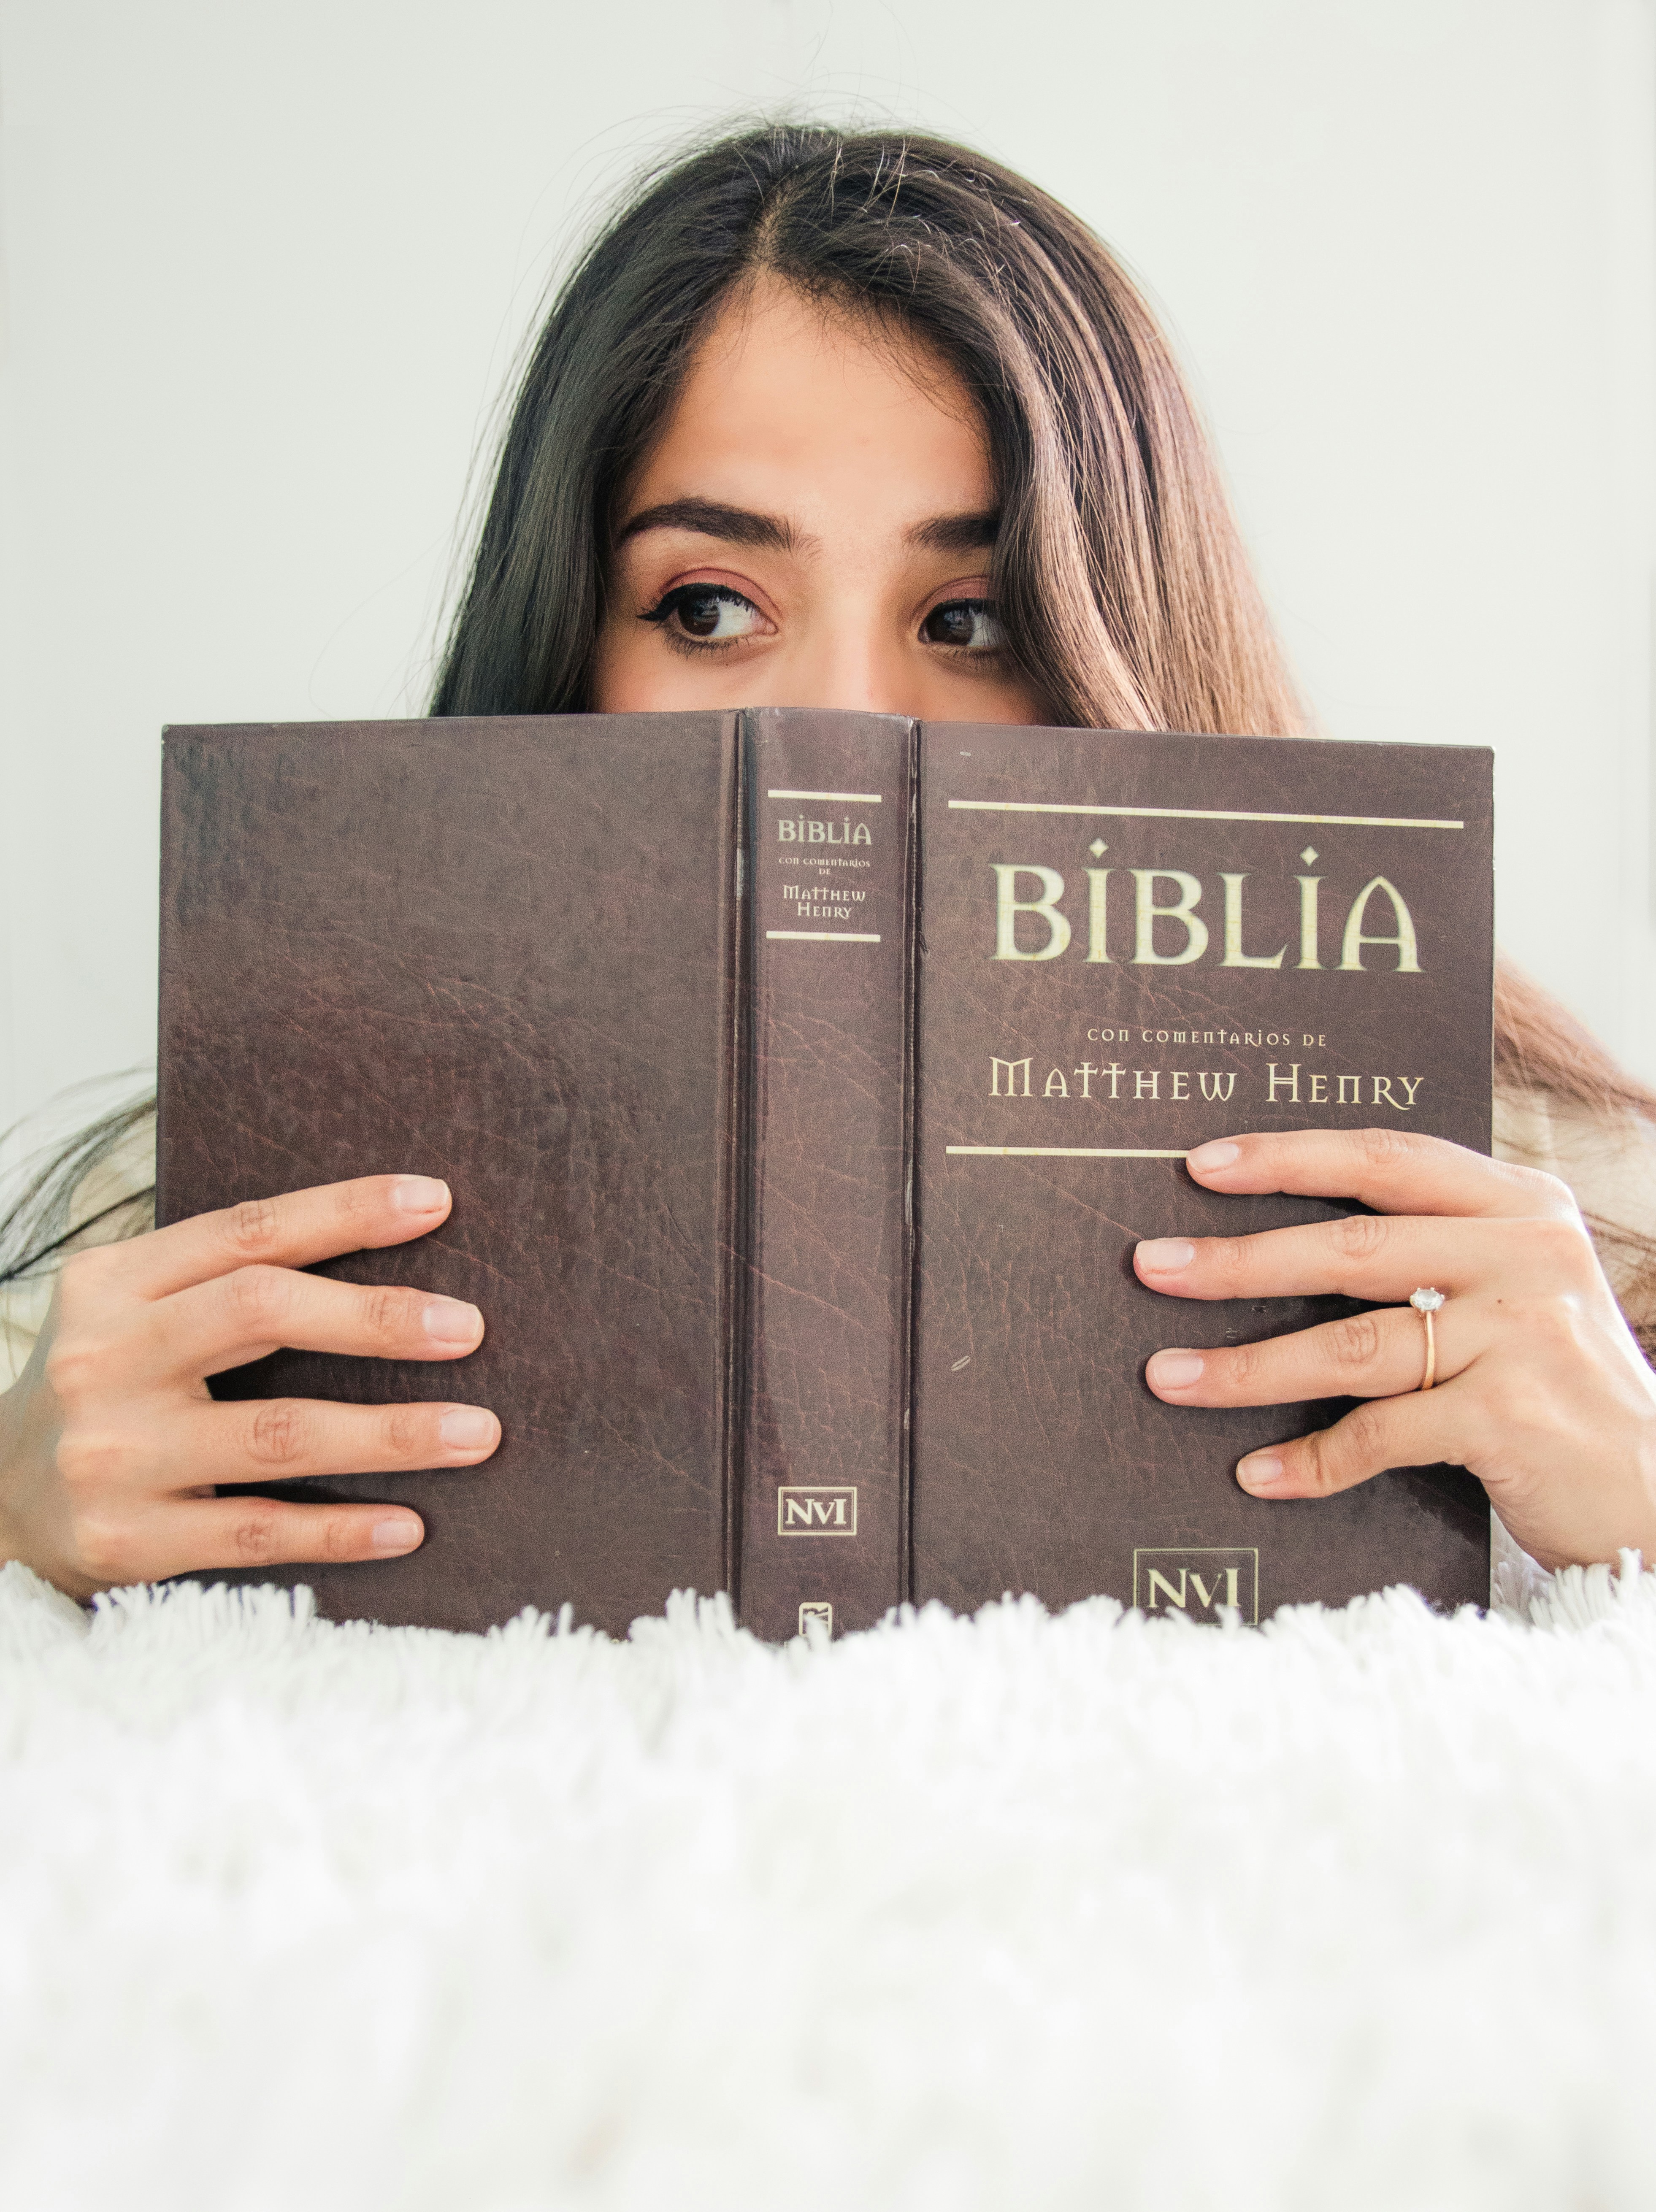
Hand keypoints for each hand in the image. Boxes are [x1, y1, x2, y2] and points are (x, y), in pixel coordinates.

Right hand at [0, 1175, 499, 1598]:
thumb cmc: (106, 1388)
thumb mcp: (134, 1311)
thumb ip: (225, 1279)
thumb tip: (388, 1248)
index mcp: (112, 1282)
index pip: (246, 1231)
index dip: (344, 1212)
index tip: (433, 1203)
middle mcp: (105, 1359)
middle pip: (262, 1312)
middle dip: (378, 1318)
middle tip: (468, 1328)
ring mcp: (113, 1453)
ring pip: (278, 1434)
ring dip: (391, 1434)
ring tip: (476, 1432)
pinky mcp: (128, 1540)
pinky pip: (259, 1532)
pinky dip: (341, 1529)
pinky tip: (409, 1524)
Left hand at [1137, 1128, 1655, 1571]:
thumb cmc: (1556, 1385)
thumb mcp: (1510, 1292)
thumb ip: (1426, 1254)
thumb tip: (1277, 1243)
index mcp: (1520, 1205)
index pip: (1386, 1159)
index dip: (1290, 1157)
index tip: (1201, 1165)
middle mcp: (1527, 1254)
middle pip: (1353, 1248)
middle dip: (1239, 1260)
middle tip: (1152, 1267)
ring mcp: (1524, 1334)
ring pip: (1352, 1344)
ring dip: (1249, 1366)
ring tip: (1169, 1378)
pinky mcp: (1513, 1417)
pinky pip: (1383, 1433)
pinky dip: (1313, 1459)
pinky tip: (1258, 1475)